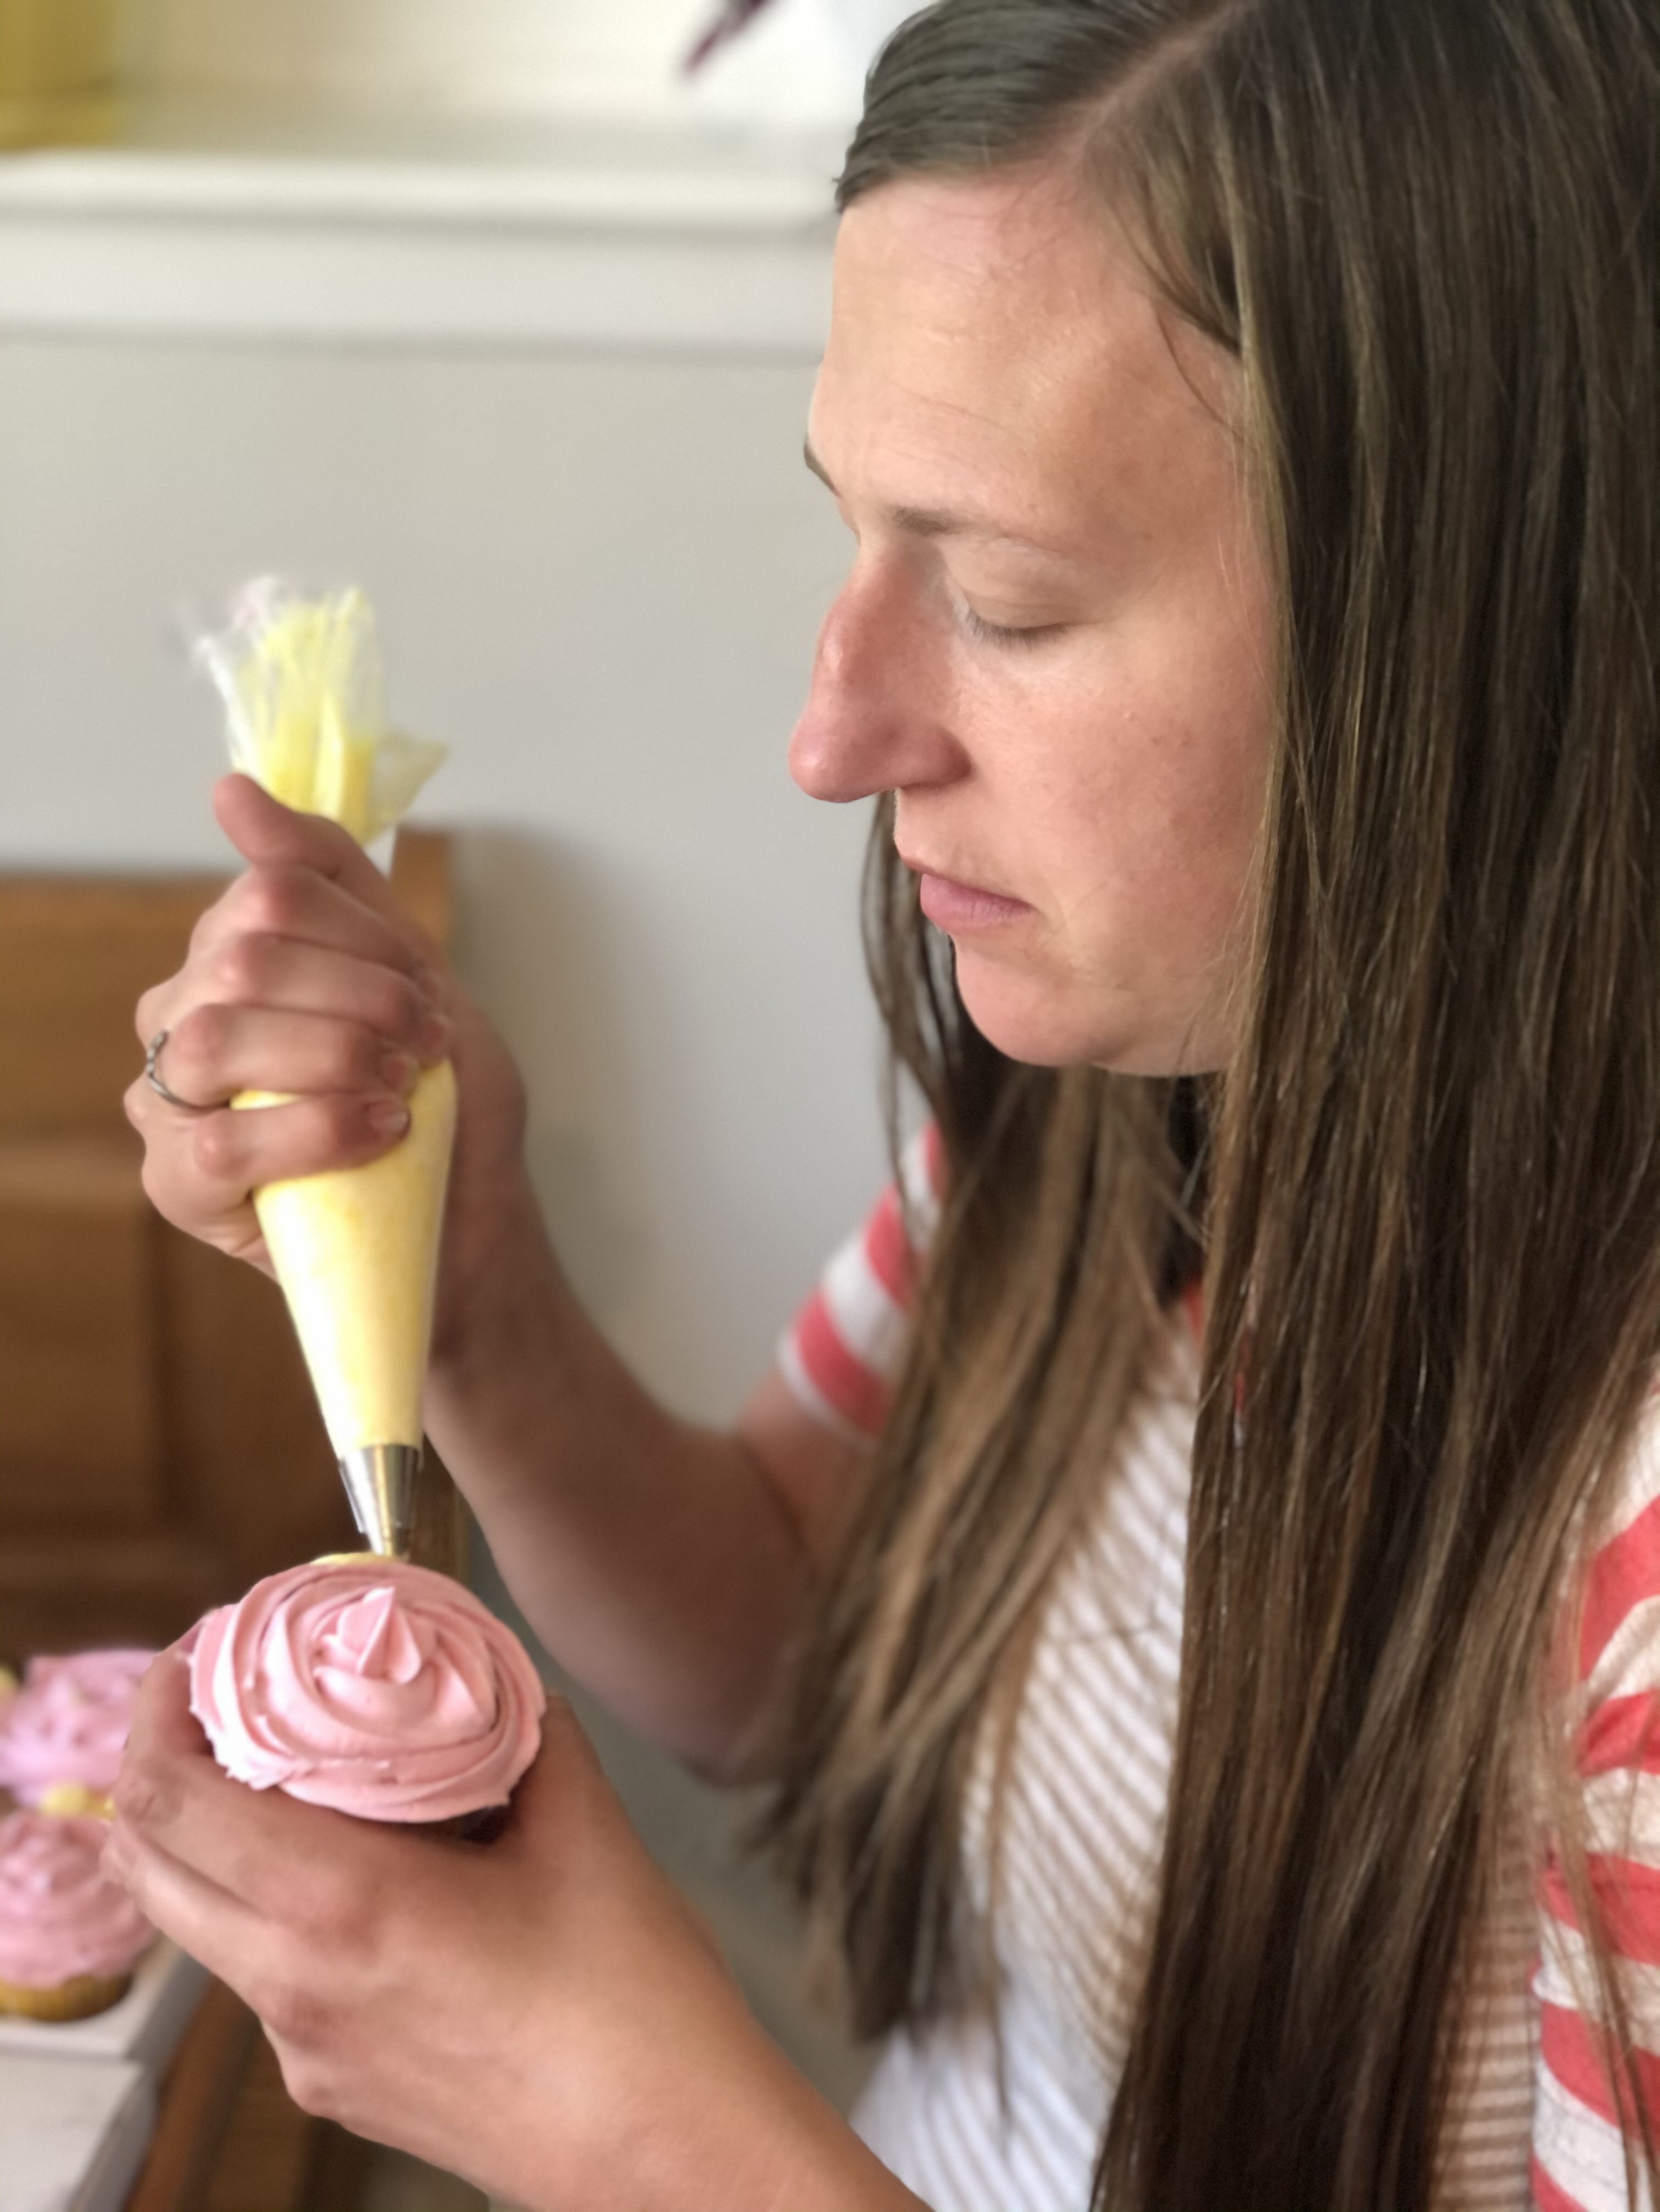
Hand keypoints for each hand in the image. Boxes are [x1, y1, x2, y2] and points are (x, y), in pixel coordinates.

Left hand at [105, 1652, 914, 2211]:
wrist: (664, 2151)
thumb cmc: (630, 1999)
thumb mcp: (584, 1827)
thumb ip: (526, 1733)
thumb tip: (496, 1679)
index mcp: (339, 1904)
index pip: (168, 1802)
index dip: (156, 1713)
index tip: (193, 1658)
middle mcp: (294, 1982)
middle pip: (150, 1865)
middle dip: (162, 1772)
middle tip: (224, 1707)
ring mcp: (304, 2048)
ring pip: (203, 1926)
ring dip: (215, 1844)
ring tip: (291, 1782)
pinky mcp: (334, 2088)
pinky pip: (269, 1981)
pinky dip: (276, 1912)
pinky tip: (365, 1882)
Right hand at [126, 776, 528, 1302]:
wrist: (468, 1216)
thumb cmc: (438, 1098)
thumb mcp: (409, 970)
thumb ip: (331, 877)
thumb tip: (230, 789)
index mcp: (227, 955)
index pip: (272, 893)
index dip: (369, 936)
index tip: (427, 987)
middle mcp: (179, 1016)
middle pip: (244, 956)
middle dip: (362, 995)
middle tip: (424, 1043)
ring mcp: (167, 1102)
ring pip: (219, 1040)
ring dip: (336, 1056)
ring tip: (400, 1088)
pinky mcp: (178, 1186)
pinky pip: (224, 1143)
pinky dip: (319, 1130)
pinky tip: (380, 1131)